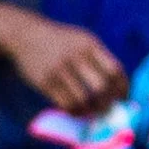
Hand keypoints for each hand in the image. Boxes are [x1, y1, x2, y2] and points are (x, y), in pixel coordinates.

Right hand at [4, 17, 129, 116]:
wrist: (25, 35)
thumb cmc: (59, 41)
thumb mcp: (81, 40)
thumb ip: (97, 58)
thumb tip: (115, 86)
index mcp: (89, 44)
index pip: (114, 70)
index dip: (122, 87)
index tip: (123, 98)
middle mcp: (76, 56)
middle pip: (101, 86)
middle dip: (108, 102)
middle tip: (109, 110)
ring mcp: (59, 70)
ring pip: (82, 99)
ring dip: (91, 110)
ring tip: (92, 113)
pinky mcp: (45, 82)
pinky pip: (64, 103)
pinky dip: (74, 112)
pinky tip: (77, 111)